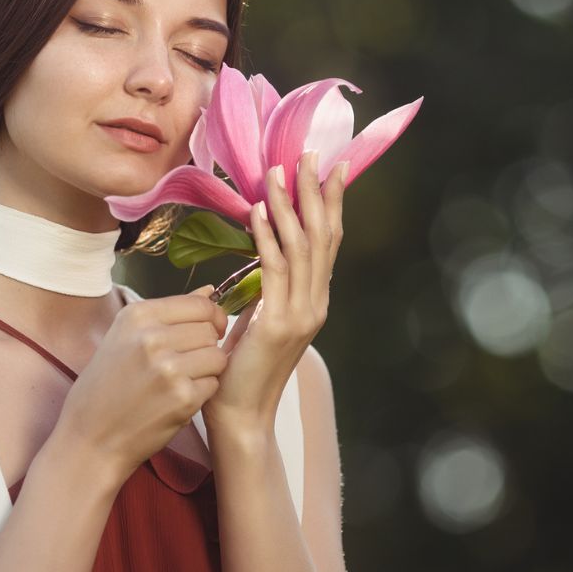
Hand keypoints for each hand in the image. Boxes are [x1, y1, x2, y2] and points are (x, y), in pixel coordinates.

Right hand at [52, 289, 228, 487]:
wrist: (91, 438)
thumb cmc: (104, 388)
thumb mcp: (124, 339)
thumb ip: (167, 315)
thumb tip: (209, 291)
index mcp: (137, 315)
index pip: (199, 304)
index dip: (211, 318)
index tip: (207, 330)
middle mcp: (152, 337)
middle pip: (210, 329)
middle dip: (207, 345)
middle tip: (187, 362)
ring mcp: (168, 368)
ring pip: (217, 356)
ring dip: (208, 370)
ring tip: (183, 380)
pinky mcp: (182, 397)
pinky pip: (213, 384)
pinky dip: (203, 392)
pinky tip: (179, 399)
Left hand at [202, 151, 346, 432]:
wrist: (240, 416)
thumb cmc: (241, 369)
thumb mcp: (259, 321)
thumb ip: (268, 291)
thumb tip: (262, 257)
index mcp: (314, 300)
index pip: (327, 242)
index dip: (331, 204)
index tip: (332, 168)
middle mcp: (316, 303)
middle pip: (323, 236)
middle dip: (317, 192)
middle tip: (312, 154)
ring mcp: (301, 313)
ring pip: (301, 247)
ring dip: (290, 205)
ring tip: (280, 171)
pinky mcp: (279, 323)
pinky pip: (274, 269)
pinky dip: (268, 236)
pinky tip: (259, 211)